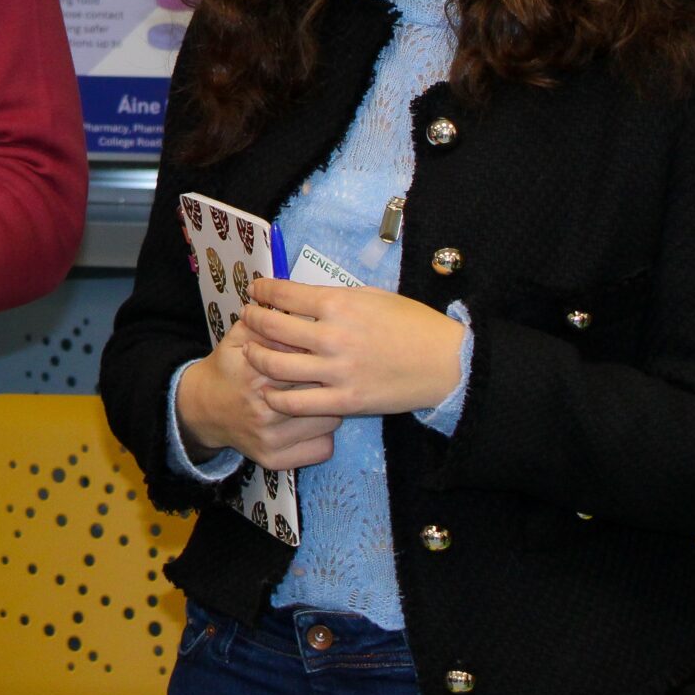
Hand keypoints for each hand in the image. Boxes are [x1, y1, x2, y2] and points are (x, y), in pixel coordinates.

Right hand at [175, 317, 341, 469]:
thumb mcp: (239, 336)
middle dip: (328, 379)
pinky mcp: (275, 460)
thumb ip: (267, 322)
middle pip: (322, 390)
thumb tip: (298, 312)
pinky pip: (323, 448)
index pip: (306, 359)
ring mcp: (270, 438)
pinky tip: (312, 423)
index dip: (318, 353)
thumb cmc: (230, 367)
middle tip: (326, 374)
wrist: (204, 409)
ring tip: (318, 398)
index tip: (319, 351)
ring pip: (330, 421)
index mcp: (255, 372)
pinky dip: (324, 435)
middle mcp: (263, 408)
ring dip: (331, 408)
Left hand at [239, 278, 466, 418]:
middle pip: (272, 328)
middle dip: (252, 320)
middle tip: (247, 318)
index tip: (255, 290)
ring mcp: (338, 371)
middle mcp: (333, 336)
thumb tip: (300, 296)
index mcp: (339, 304)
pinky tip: (269, 391)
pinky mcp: (346, 401)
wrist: (447, 363)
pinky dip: (277, 397)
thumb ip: (335, 298)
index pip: (283, 294)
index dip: (262, 291)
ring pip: (277, 367)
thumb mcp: (372, 297)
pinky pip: (298, 403)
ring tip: (250, 353)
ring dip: (256, 357)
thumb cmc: (413, 323)